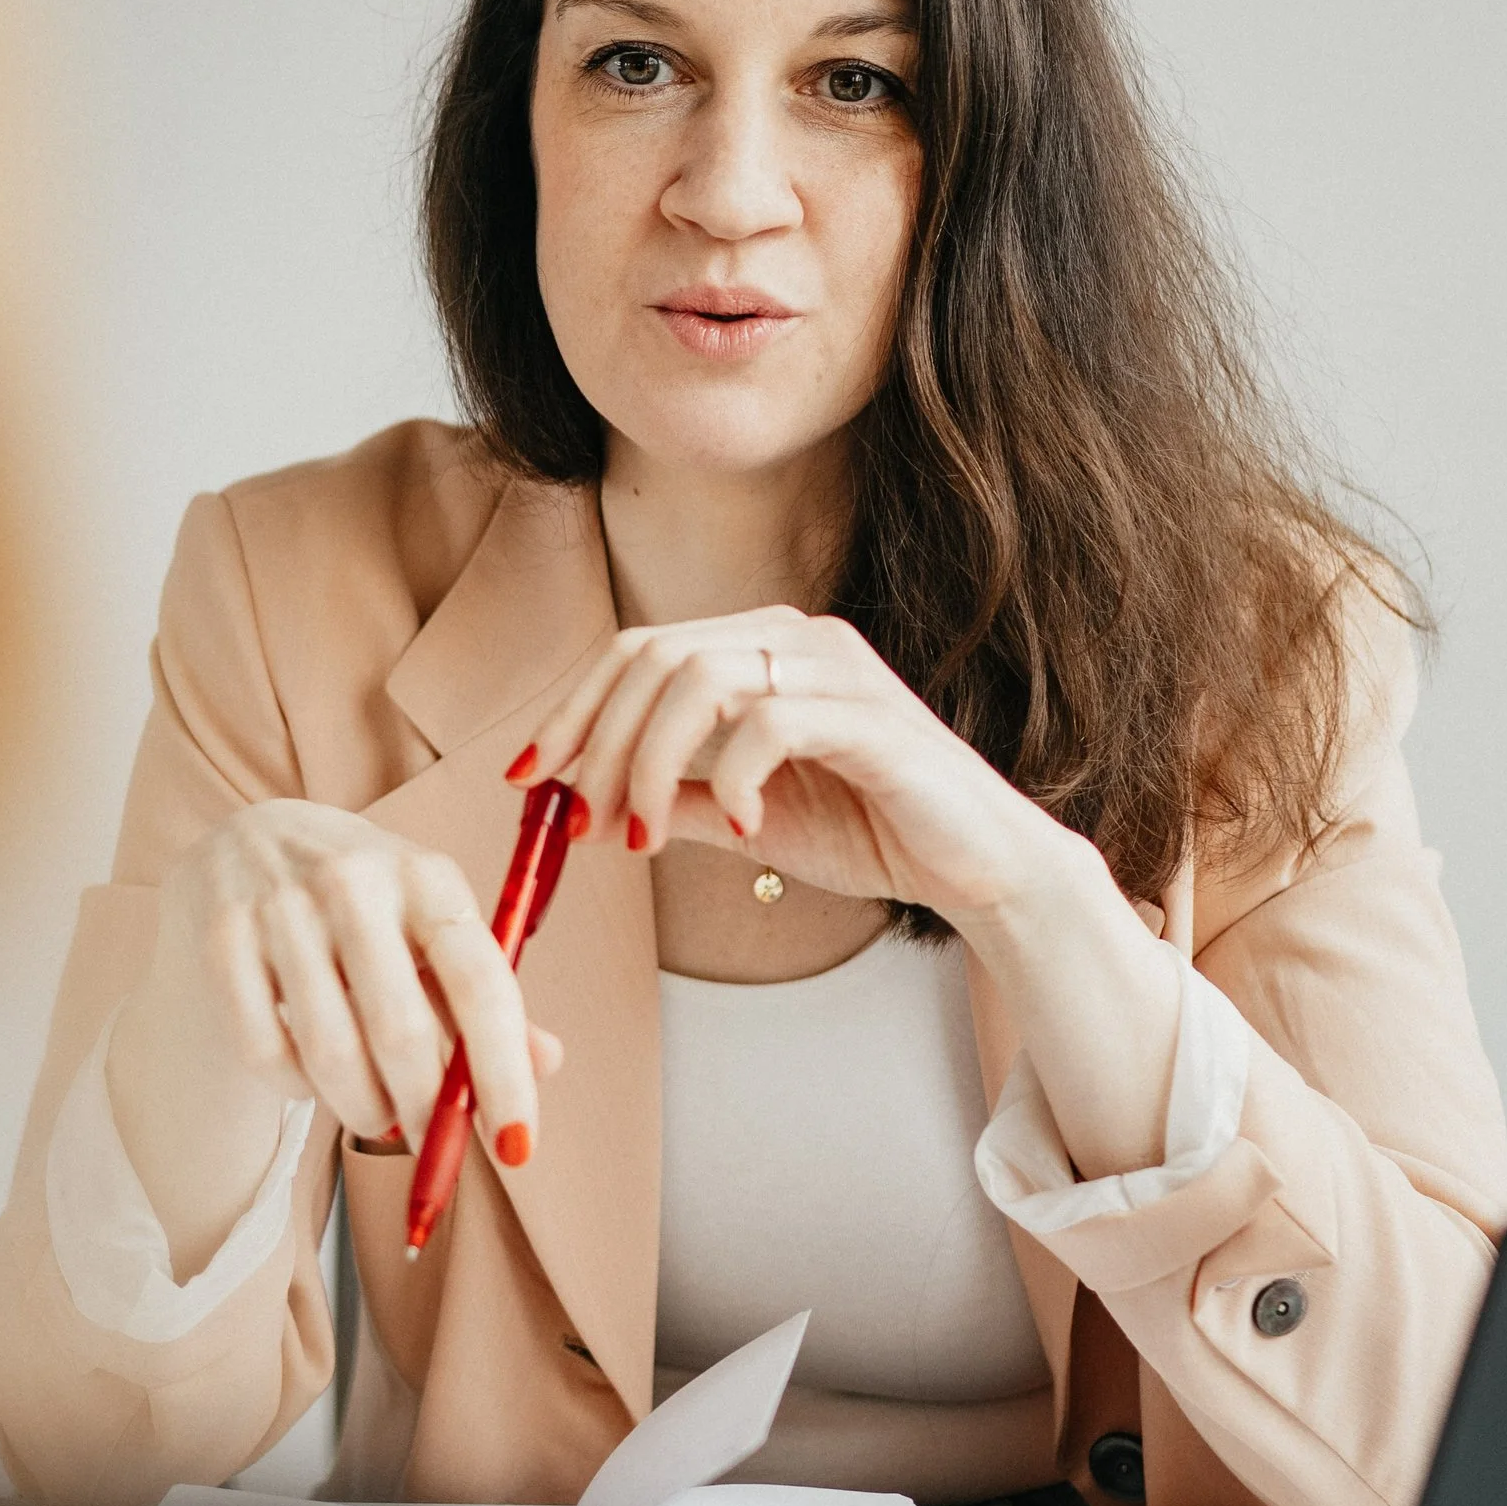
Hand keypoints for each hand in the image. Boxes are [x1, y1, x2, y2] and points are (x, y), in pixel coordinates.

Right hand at [137, 799, 560, 1163]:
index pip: (479, 983)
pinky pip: (265, 1051)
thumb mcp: (431, 922)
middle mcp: (353, 880)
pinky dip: (297, 1088)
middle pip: (401, 1031)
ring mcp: (279, 905)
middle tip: (436, 1150)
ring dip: (364, 1110)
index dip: (502, 1072)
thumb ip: (485, 993)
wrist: (247, 839)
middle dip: (425, 1113)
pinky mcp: (221, 936)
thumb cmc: (365, 899)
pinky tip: (311, 1079)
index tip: (517, 1147)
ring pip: (329, 1052)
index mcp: (426, 875)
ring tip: (378, 1118)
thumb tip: (547, 1062)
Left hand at [517, 608, 1185, 1184]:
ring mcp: (838, 670)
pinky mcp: (872, 717)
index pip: (639, 650)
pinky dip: (737, 779)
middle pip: (655, 656)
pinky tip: (745, 827)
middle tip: (584, 819)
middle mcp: (797, 637)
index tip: (528, 777)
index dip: (572, 709)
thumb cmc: (873, 831)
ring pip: (700, 680)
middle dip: (599, 742)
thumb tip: (593, 808)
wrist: (978, 868)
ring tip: (645, 835)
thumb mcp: (751, 817)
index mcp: (763, 647)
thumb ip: (682, 799)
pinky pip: (771, 723)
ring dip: (652, 764)